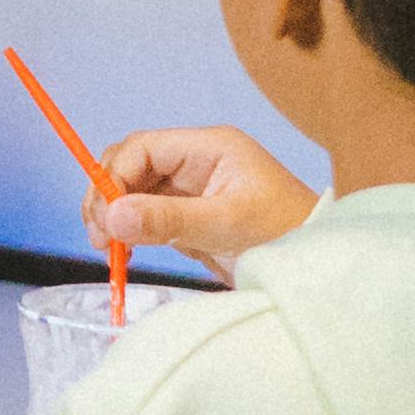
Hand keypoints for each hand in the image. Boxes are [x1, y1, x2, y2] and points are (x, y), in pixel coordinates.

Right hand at [85, 124, 311, 275]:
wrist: (315, 266)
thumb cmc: (284, 234)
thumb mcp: (225, 225)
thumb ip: (168, 219)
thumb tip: (112, 215)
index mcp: (208, 147)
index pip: (143, 148)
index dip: (114, 177)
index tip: (104, 217)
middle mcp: (195, 162)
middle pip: (131, 165)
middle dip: (108, 196)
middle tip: (99, 236)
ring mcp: (190, 190)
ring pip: (133, 191)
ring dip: (113, 215)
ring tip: (107, 248)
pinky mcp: (188, 216)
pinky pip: (145, 215)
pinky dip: (128, 231)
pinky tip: (122, 251)